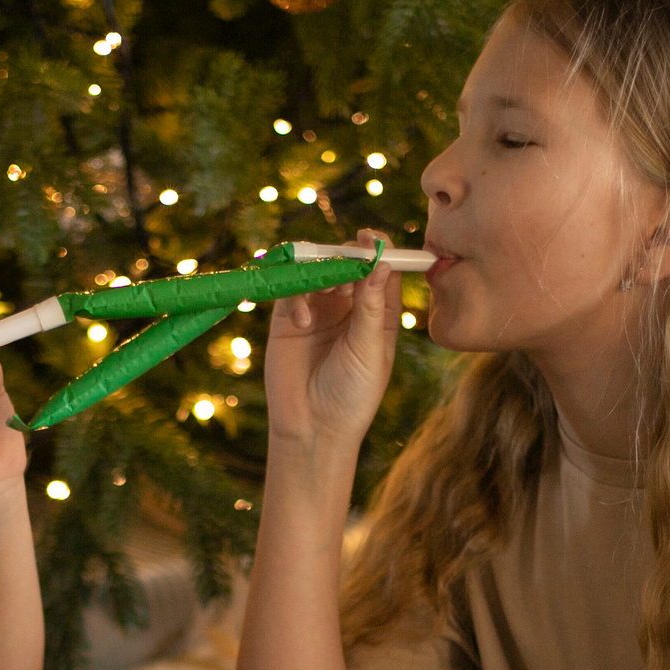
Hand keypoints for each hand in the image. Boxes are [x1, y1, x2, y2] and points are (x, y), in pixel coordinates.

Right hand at [264, 229, 403, 452]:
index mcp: (377, 313)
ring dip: (321, 274)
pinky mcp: (288, 318)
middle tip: (342, 271)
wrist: (313, 429)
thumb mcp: (369, 349)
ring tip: (324, 295)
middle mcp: (349, 306)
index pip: (381, 269)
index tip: (371, 239)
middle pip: (348, 262)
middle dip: (345, 259)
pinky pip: (291, 290)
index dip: (378, 250)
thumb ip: (371, 305)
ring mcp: (318, 310)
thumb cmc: (352, 395)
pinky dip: (297, 297)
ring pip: (318, 270)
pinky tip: (302, 321)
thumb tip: (381, 263)